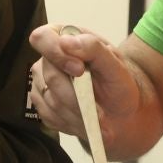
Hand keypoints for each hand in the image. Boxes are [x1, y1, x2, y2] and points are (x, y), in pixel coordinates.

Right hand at [27, 24, 144, 143]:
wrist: (121, 109)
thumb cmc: (119, 83)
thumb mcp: (116, 64)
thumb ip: (93, 48)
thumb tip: (66, 42)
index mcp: (65, 38)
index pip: (42, 38)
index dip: (57, 54)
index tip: (79, 70)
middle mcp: (49, 60)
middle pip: (50, 77)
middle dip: (77, 97)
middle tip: (100, 110)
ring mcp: (42, 83)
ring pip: (51, 102)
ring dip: (78, 114)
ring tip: (99, 119)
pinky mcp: (42, 105)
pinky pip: (50, 117)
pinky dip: (72, 123)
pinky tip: (87, 121)